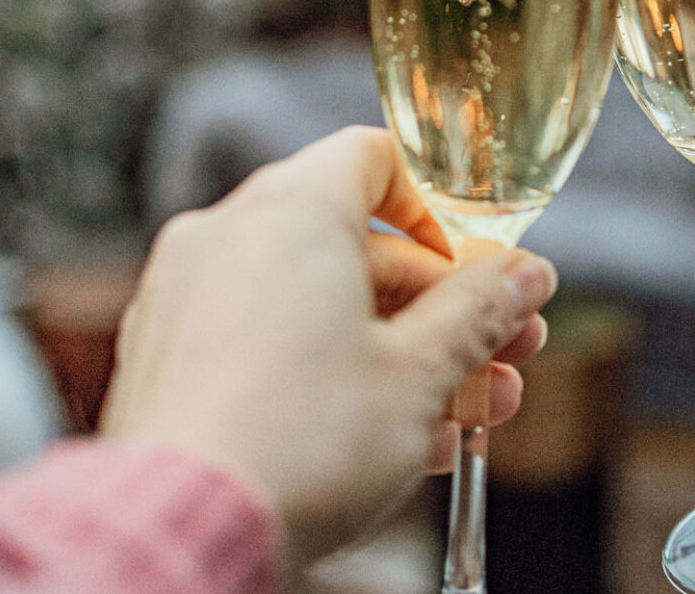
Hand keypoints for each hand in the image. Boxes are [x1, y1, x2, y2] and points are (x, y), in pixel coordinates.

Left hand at [100, 126, 556, 560]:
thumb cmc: (301, 443)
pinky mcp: (169, 360)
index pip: (375, 158)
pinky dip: (333, 373)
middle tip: (501, 349)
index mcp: (291, 210)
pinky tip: (399, 438)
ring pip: (318, 302)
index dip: (439, 207)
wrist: (180, 537)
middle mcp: (230, 235)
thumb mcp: (418, 372)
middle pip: (358, 243)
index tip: (478, 260)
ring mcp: (190, 297)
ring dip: (401, 350)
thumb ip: (480, 311)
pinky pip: (270, 343)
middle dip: (441, 304)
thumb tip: (524, 277)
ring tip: (468, 409)